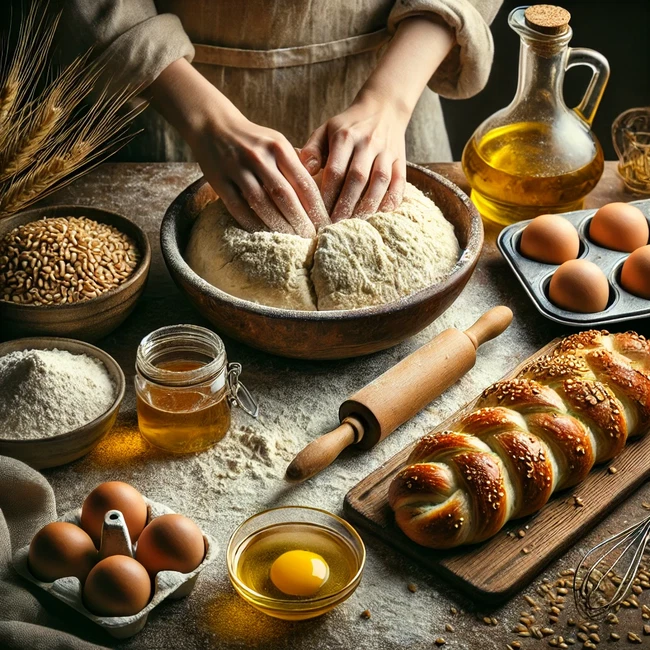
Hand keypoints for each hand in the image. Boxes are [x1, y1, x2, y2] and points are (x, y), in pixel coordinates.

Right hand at [149, 59, 327, 236]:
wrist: (214, 125)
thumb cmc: (254, 140)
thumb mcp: (277, 142)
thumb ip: (296, 164)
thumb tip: (319, 194)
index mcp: (278, 147)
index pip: (303, 182)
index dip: (316, 206)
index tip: (324, 223)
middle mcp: (259, 156)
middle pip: (284, 196)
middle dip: (299, 221)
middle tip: (310, 237)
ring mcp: (237, 168)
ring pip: (261, 204)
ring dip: (278, 225)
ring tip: (291, 239)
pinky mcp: (219, 181)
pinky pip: (238, 208)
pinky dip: (252, 223)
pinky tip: (264, 234)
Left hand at [300, 92, 407, 220]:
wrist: (383, 108)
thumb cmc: (347, 125)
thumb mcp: (325, 130)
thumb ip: (312, 149)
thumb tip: (305, 170)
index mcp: (345, 136)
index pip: (335, 170)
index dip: (327, 194)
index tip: (319, 212)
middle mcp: (367, 143)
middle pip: (357, 178)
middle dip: (346, 204)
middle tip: (335, 225)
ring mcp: (387, 152)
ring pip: (380, 182)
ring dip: (368, 205)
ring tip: (356, 223)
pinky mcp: (401, 159)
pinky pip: (400, 182)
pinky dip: (392, 199)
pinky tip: (381, 213)